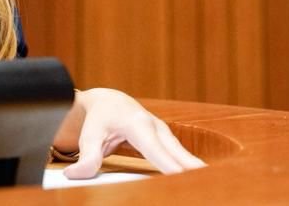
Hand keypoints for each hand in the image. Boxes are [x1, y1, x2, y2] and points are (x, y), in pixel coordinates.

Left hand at [54, 87, 204, 177]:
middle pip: (179, 154)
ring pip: (185, 156)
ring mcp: (165, 134)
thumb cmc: (99, 118)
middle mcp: (157, 128)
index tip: (187, 178)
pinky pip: (182, 159)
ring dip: (198, 171)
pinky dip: (193, 170)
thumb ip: (86, 156)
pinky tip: (205, 182)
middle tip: (212, 186)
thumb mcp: (89, 135)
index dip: (173, 167)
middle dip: (194, 170)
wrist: (108, 102)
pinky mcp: (168, 142)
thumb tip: (74, 175)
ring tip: (214, 187)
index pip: (158, 151)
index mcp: (138, 124)